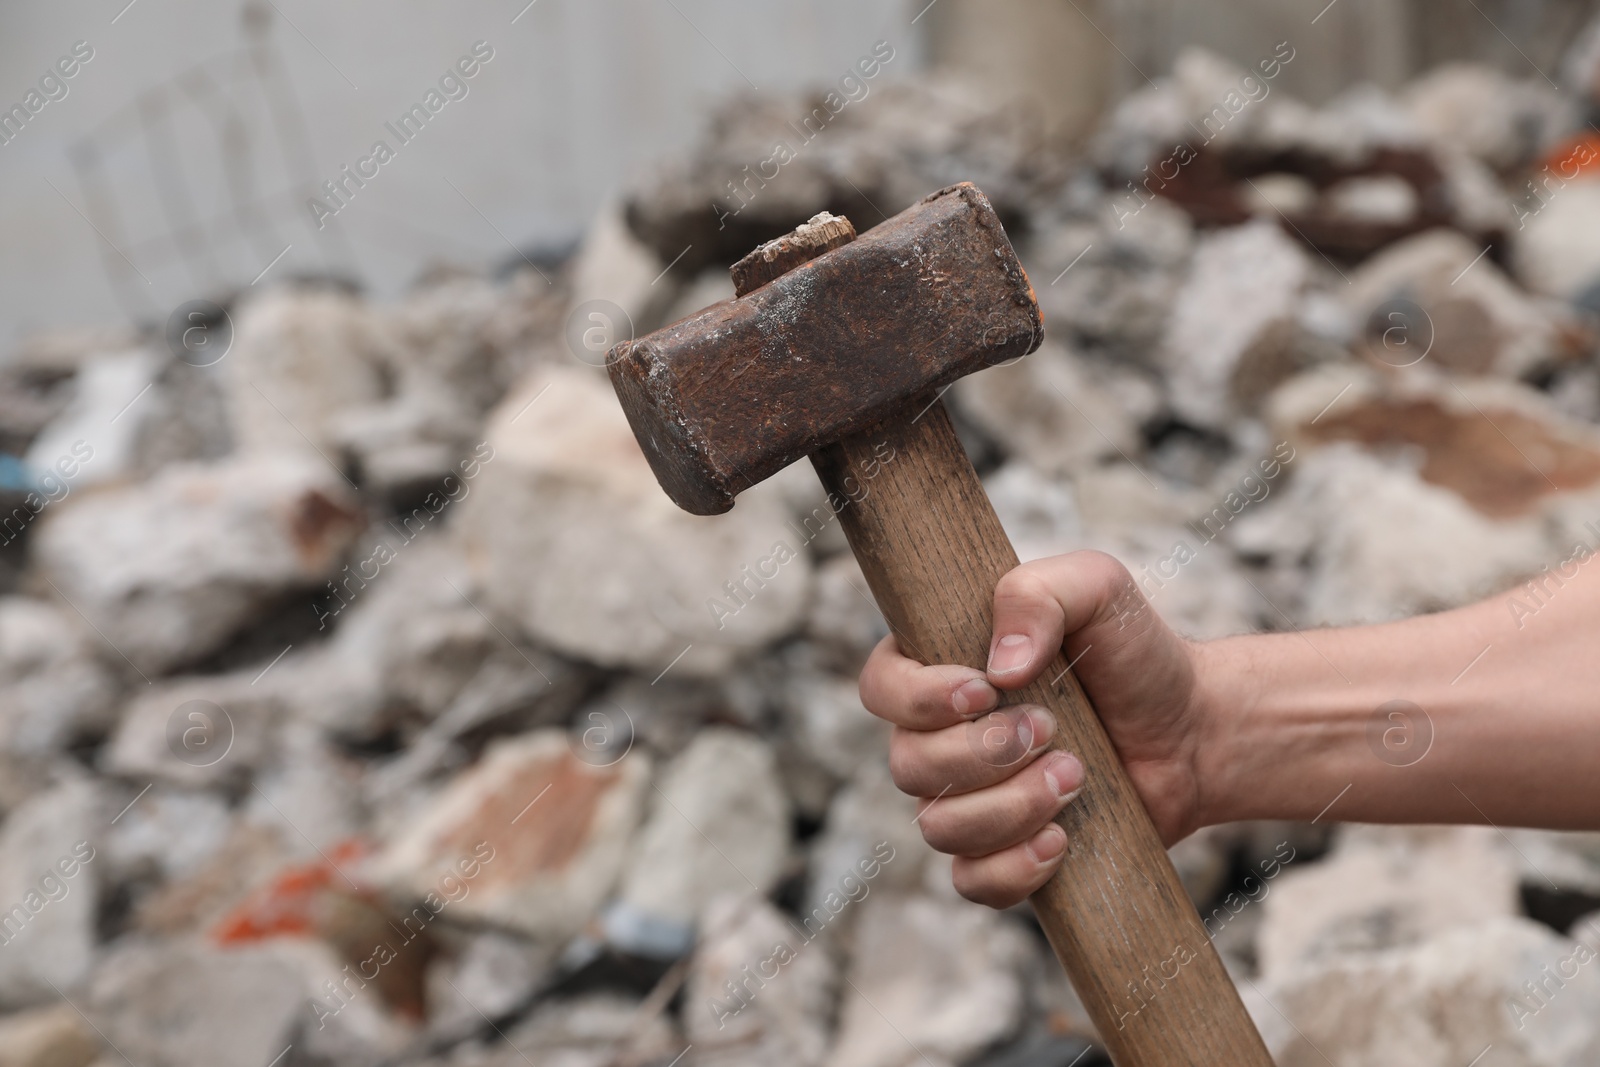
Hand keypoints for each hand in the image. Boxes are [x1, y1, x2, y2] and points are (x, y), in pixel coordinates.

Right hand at [858, 550, 1214, 907]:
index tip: (984, 690)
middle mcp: (938, 737)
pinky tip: (1061, 837)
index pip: (881, 688)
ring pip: (939, 827)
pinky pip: (971, 882)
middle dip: (984, 754)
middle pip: (908, 765)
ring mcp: (965, 800)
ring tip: (1075, 777)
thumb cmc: (1131, 653)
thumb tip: (1000, 665)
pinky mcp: (1001, 852)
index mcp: (939, 668)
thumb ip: (1038, 595)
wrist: (1190, 730)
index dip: (917, 699)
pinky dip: (1013, 867)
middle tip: (1052, 729)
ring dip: (1009, 806)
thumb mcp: (1095, 589)